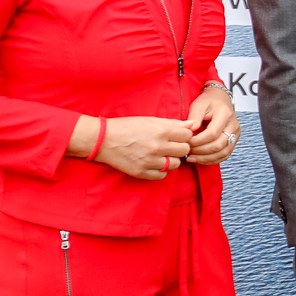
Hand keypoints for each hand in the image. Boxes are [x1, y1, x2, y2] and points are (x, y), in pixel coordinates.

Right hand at [70, 114, 193, 179]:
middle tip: (171, 145)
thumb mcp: (150, 120)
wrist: (103, 140)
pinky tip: (155, 163)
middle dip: (180, 147)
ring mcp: (149, 161)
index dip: (184, 135)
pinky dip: (161, 171)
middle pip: (184, 150)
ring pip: (175, 164)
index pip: (187, 136)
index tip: (178, 136)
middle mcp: (157, 147)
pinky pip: (162, 176)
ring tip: (162, 154)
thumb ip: (173, 123)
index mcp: (161, 131)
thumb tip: (192, 124)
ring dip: (172, 159)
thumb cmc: (127, 127)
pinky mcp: (142, 172)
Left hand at [183, 86, 241, 164]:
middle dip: (200, 151)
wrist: (220, 99)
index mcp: (226, 114)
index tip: (186, 142)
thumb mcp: (199, 104)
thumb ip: (194, 116)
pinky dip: (212, 160)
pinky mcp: (233, 141)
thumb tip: (190, 131)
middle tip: (186, 151)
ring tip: (191, 158)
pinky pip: (225, 155)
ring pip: (223, 153)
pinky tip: (200, 159)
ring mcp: (235, 135)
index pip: (212, 133)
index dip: (198, 141)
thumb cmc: (208, 101)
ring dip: (205, 158)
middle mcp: (234, 126)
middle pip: (218, 145)